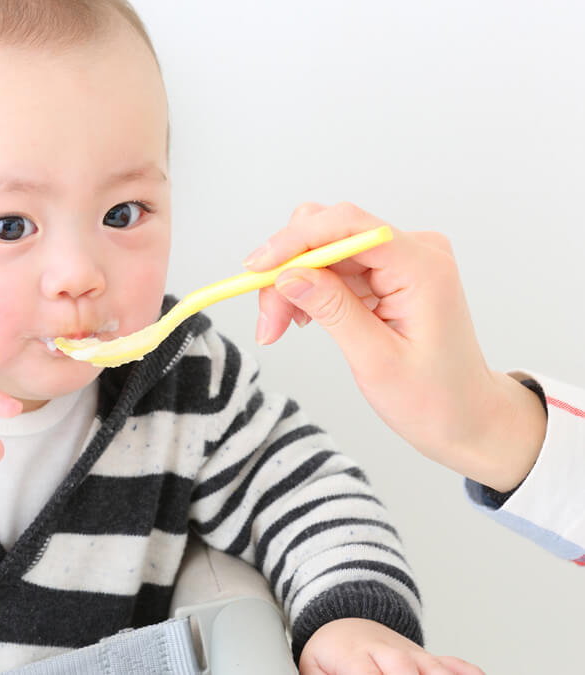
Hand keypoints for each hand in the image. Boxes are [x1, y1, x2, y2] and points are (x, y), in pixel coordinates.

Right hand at [245, 202, 545, 491]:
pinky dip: (306, 290)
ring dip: (291, 283)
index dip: (294, 241)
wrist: (467, 418)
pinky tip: (300, 320)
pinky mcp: (388, 274)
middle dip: (287, 268)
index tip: (255, 269)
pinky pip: (333, 266)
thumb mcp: (376, 360)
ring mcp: (400, 260)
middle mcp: (413, 251)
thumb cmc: (434, 399)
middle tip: (266, 321)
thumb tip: (288, 274)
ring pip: (322, 250)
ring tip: (276, 328)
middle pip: (328, 232)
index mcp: (422, 266)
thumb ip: (333, 310)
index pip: (347, 225)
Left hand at [299, 618, 482, 674]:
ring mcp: (414, 655)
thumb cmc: (331, 653)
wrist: (345, 622)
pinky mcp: (432, 659)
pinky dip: (467, 674)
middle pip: (407, 672)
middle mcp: (389, 654)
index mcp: (354, 656)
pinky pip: (459, 667)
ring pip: (437, 669)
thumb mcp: (312, 667)